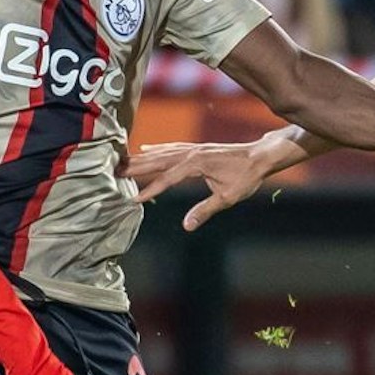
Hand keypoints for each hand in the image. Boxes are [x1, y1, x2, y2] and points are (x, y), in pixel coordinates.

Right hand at [124, 142, 268, 230]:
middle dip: (136, 168)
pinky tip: (147, 149)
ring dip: (142, 158)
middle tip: (114, 172)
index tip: (134, 199)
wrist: (260, 156)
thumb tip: (186, 226)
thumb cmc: (246, 177)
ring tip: (123, 161)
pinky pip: (171, 148)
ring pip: (162, 153)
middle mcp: (191, 153)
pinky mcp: (196, 148)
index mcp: (196, 164)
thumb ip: (205, 210)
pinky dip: (157, 149)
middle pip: (158, 161)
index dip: (150, 189)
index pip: (167, 178)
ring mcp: (193, 148)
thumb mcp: (227, 197)